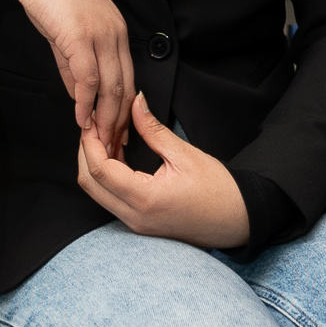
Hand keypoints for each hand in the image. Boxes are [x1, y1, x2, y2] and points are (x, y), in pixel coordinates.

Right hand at [4, 0, 134, 151]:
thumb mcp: (66, 31)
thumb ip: (73, 64)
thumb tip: (78, 92)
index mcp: (117, 31)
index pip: (128, 79)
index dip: (124, 110)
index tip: (119, 131)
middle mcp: (115, 34)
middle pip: (124, 88)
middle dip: (118, 122)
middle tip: (112, 146)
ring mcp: (101, 35)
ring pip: (110, 87)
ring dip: (104, 119)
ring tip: (97, 140)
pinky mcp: (80, 37)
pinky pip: (88, 78)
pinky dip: (84, 103)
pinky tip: (80, 118)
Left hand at [77, 95, 250, 248]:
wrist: (239, 221)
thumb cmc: (219, 191)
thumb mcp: (186, 154)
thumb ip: (153, 129)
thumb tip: (136, 103)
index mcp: (145, 199)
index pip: (99, 169)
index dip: (90, 141)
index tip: (91, 120)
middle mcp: (134, 216)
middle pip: (89, 183)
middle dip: (87, 151)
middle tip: (95, 125)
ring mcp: (135, 223)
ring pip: (97, 192)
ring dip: (95, 163)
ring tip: (107, 136)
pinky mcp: (139, 222)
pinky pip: (110, 198)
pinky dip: (107, 176)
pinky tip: (118, 155)